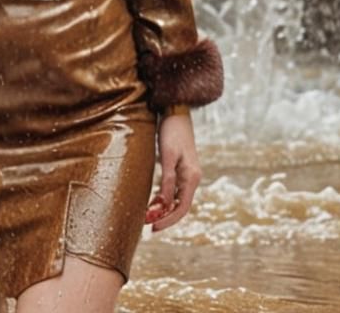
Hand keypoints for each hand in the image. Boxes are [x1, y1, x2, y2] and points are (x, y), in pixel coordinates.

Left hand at [145, 112, 200, 231]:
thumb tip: (164, 205)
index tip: (153, 228)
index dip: (168, 220)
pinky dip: (164, 198)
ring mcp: (188, 173)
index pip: (182, 208)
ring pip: (177, 199)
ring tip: (147, 215)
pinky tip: (153, 201)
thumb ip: (167, 181)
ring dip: (164, 209)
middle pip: (180, 206)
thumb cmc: (171, 131)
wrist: (176, 111)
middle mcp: (193, 177)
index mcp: (192, 177)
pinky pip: (174, 190)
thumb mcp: (167, 156)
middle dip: (164, 217)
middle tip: (147, 224)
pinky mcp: (182, 168)